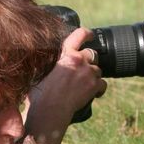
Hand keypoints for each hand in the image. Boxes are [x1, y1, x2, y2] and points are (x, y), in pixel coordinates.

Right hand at [24, 27, 107, 143]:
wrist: (50, 109)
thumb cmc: (40, 93)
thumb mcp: (40, 72)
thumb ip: (48, 64)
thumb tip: (44, 62)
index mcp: (66, 54)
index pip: (79, 35)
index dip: (87, 33)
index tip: (90, 35)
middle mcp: (79, 60)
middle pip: (91, 54)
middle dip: (88, 61)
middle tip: (81, 71)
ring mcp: (88, 73)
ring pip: (98, 70)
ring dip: (93, 75)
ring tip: (83, 85)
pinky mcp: (94, 86)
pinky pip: (103, 84)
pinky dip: (99, 89)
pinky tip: (93, 94)